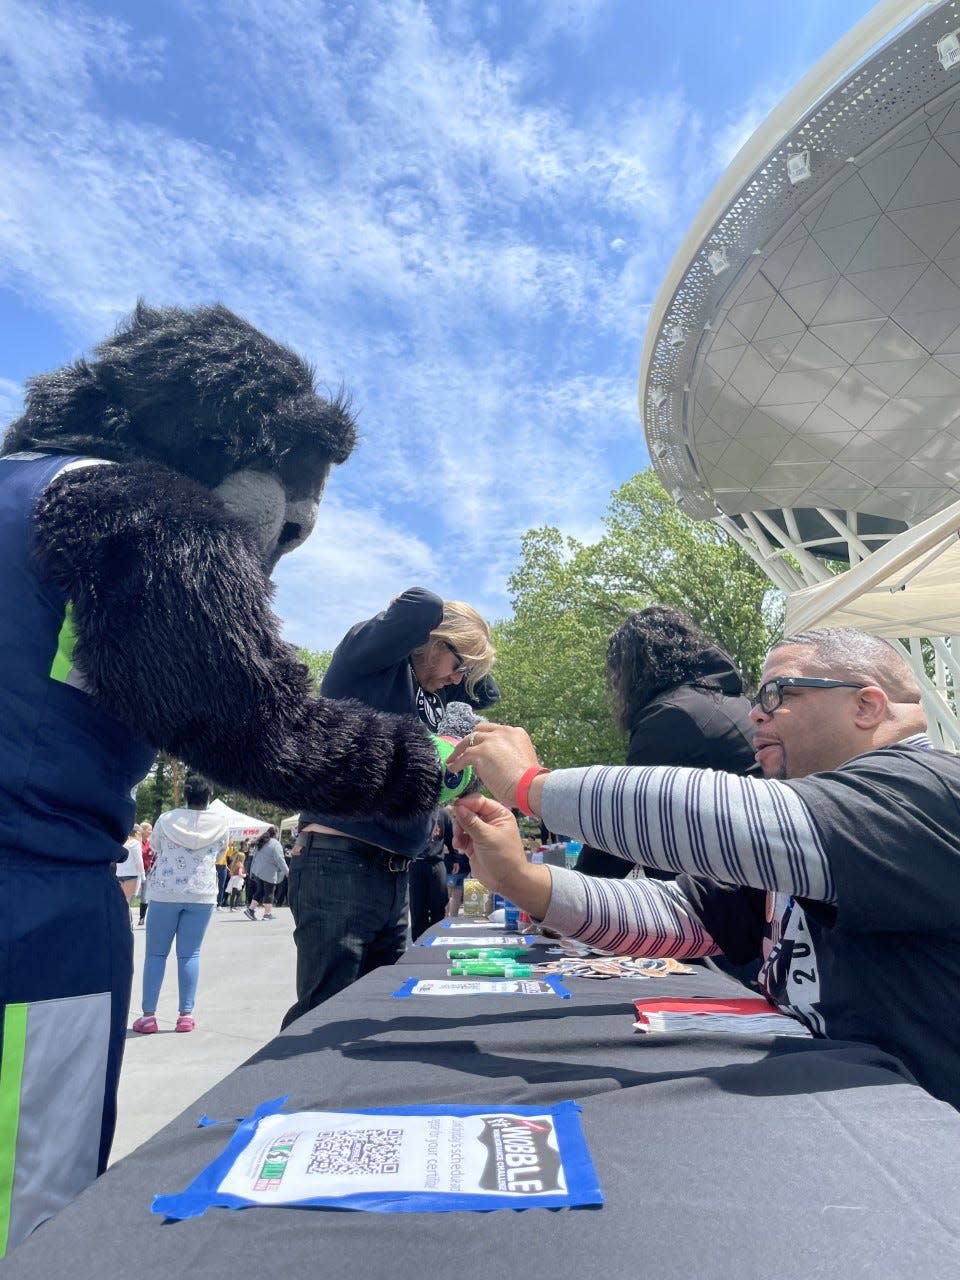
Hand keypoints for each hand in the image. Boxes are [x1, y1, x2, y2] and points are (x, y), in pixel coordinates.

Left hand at [447, 722, 540, 809]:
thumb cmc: (529, 781)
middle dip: (471, 740)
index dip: (486, 739)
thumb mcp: (521, 759)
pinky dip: (456, 763)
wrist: (529, 786)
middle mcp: (503, 732)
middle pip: (479, 731)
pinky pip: (462, 757)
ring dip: (459, 751)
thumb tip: (491, 762)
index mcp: (516, 733)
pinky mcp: (479, 752)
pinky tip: (453, 769)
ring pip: (468, 741)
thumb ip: (508, 754)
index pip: (495, 731)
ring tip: (453, 759)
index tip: (480, 747)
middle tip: (464, 750)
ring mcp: (490, 741)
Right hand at [453, 793, 551, 917]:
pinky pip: (461, 836)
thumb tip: (457, 806)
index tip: (455, 807)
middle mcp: (489, 821)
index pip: (479, 801)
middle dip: (461, 819)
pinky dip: (458, 840)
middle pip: (469, 811)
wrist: (506, 881)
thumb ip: (471, 822)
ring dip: (458, 831)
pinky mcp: (473, 844)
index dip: (467, 803)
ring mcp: (481, 833)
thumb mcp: (487, 837)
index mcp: (499, 814)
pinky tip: (458, 847)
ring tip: (459, 841)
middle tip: (458, 830)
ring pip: (463, 824)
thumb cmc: (503, 856)